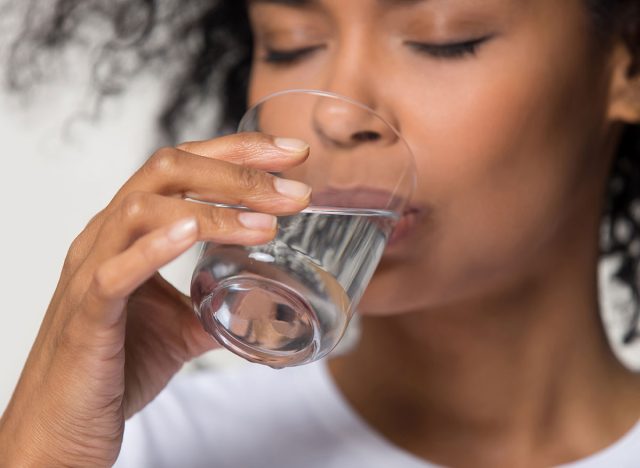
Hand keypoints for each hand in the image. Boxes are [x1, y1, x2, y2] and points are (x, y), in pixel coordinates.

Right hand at [0, 133, 310, 465]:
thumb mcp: (181, 326)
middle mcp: (108, 236)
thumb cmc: (116, 365)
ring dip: (214, 211)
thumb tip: (264, 300)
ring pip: (143, 209)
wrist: (65, 425)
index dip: (238, 152)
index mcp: (130, 230)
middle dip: (238, 173)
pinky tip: (193, 233)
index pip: (183, 166)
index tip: (292, 154)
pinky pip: (115, 271)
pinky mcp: (87, 314)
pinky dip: (155, 247)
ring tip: (267, 225)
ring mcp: (93, 269)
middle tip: (295, 191)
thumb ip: (218, 304)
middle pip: (168, 170)